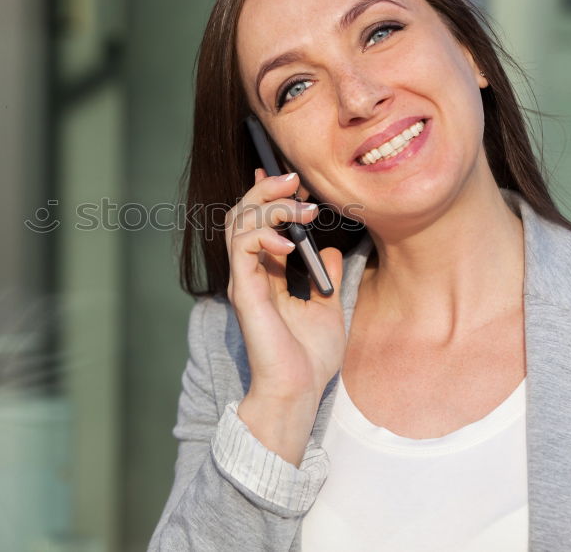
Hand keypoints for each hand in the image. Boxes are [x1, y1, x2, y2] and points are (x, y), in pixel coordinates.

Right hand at [225, 169, 344, 462]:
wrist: (299, 391)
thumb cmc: (309, 358)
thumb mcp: (329, 306)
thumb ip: (327, 275)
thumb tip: (332, 248)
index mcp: (266, 275)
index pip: (257, 222)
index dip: (270, 196)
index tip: (295, 180)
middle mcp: (250, 273)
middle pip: (242, 213)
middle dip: (266, 189)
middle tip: (295, 180)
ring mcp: (244, 280)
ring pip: (238, 222)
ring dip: (269, 205)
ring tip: (300, 207)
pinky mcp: (244, 290)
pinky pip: (243, 247)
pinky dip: (263, 234)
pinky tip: (289, 241)